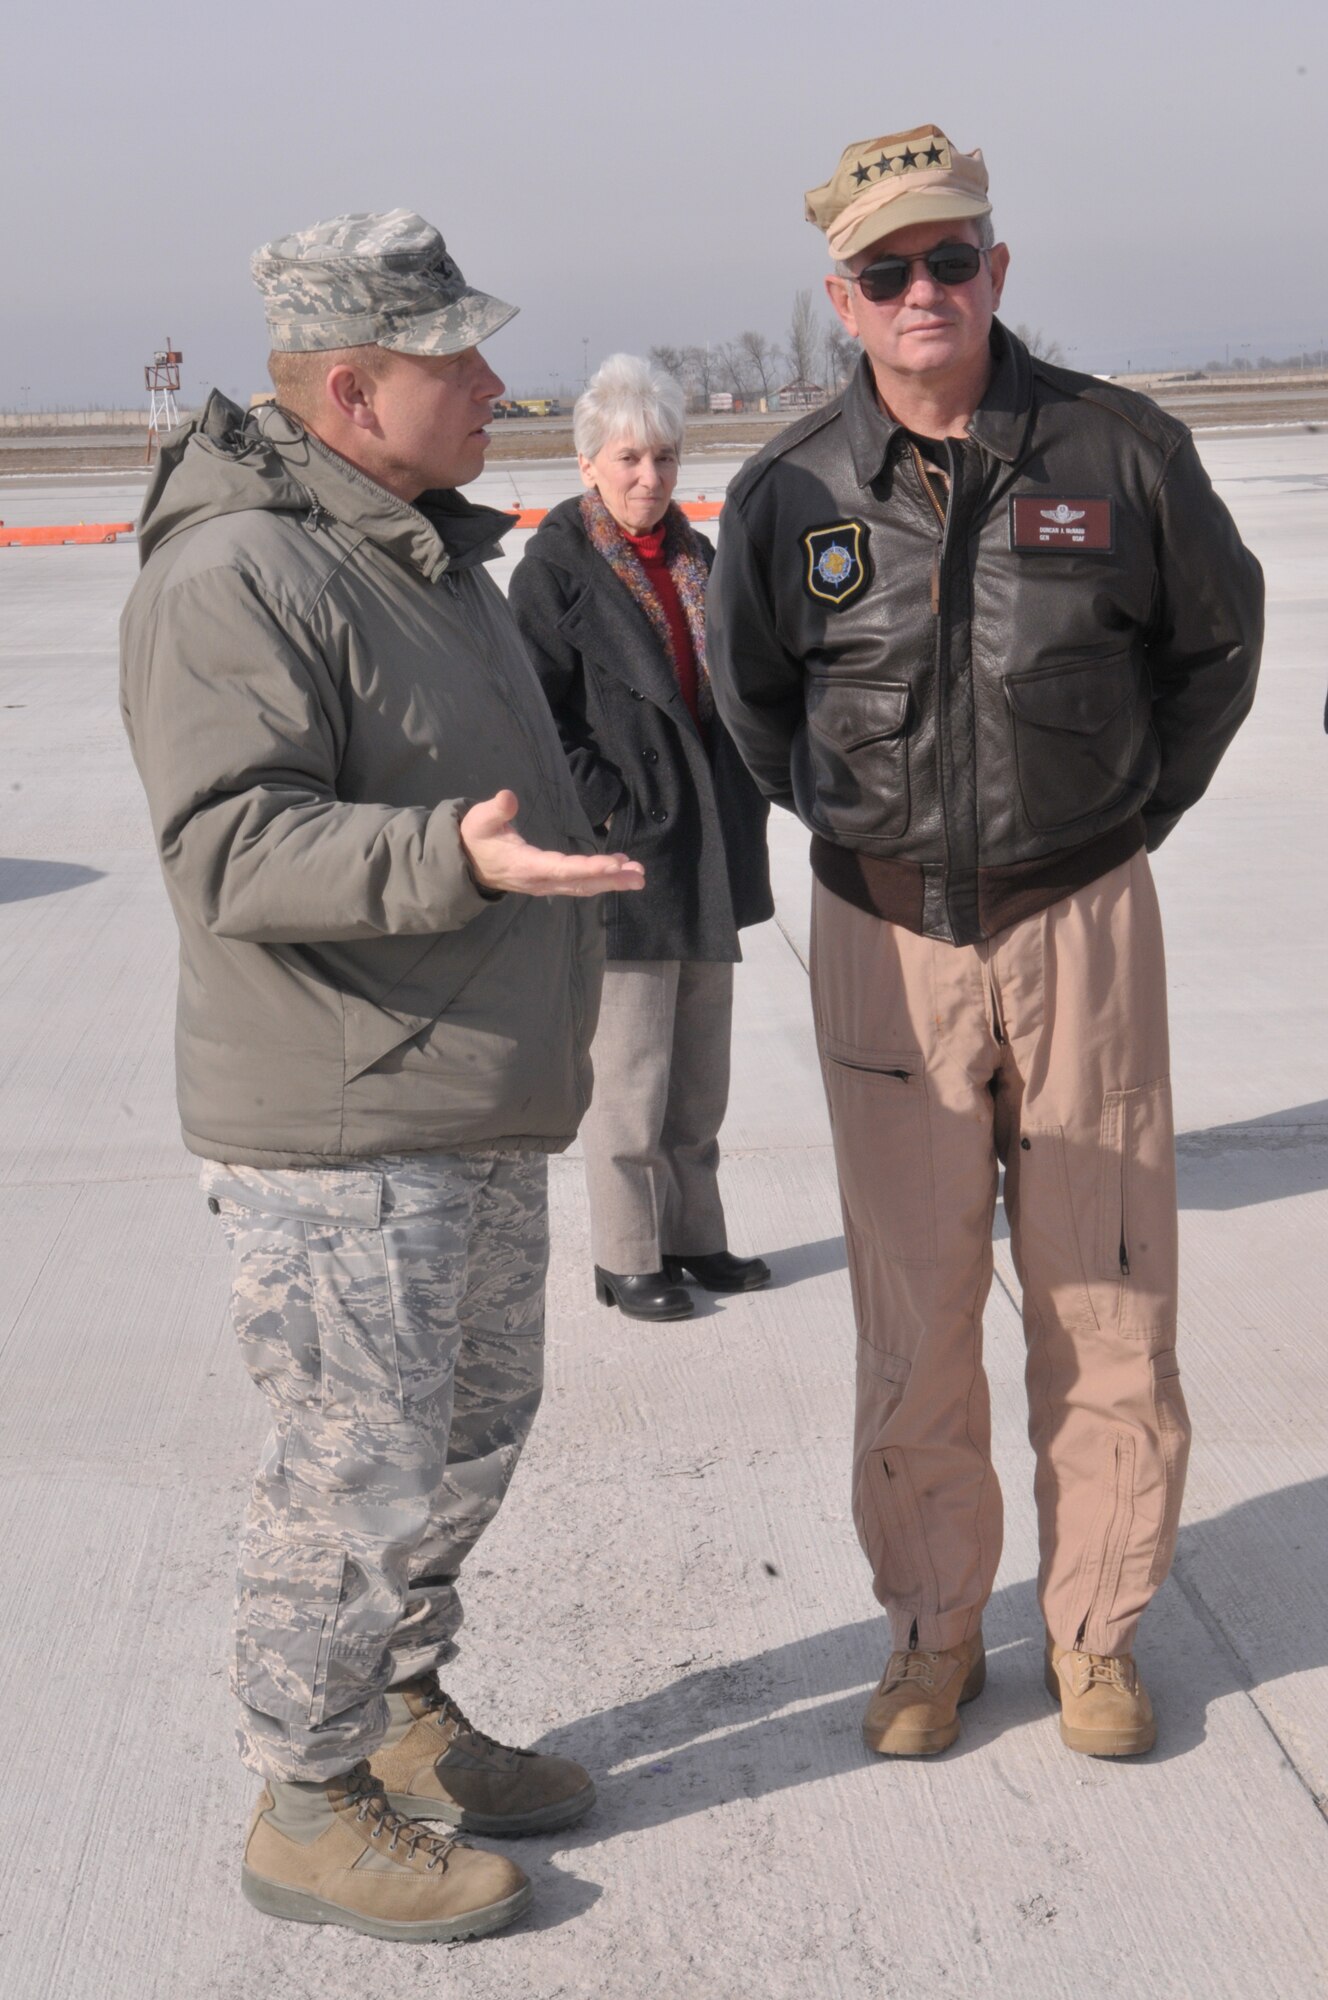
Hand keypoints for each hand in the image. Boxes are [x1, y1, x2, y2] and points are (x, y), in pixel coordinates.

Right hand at [460, 790, 645, 897]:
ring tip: (637, 874)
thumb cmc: (476, 838)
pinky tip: (619, 868)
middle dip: (611, 879)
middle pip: (580, 883)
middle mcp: (540, 881)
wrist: (467, 864)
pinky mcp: (551, 882)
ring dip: (612, 881)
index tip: (614, 865)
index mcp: (525, 866)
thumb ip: (495, 810)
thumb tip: (508, 797)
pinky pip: (579, 883)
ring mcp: (546, 884)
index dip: (589, 868)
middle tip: (639, 874)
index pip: (562, 869)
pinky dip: (601, 878)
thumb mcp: (479, 820)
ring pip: (583, 886)